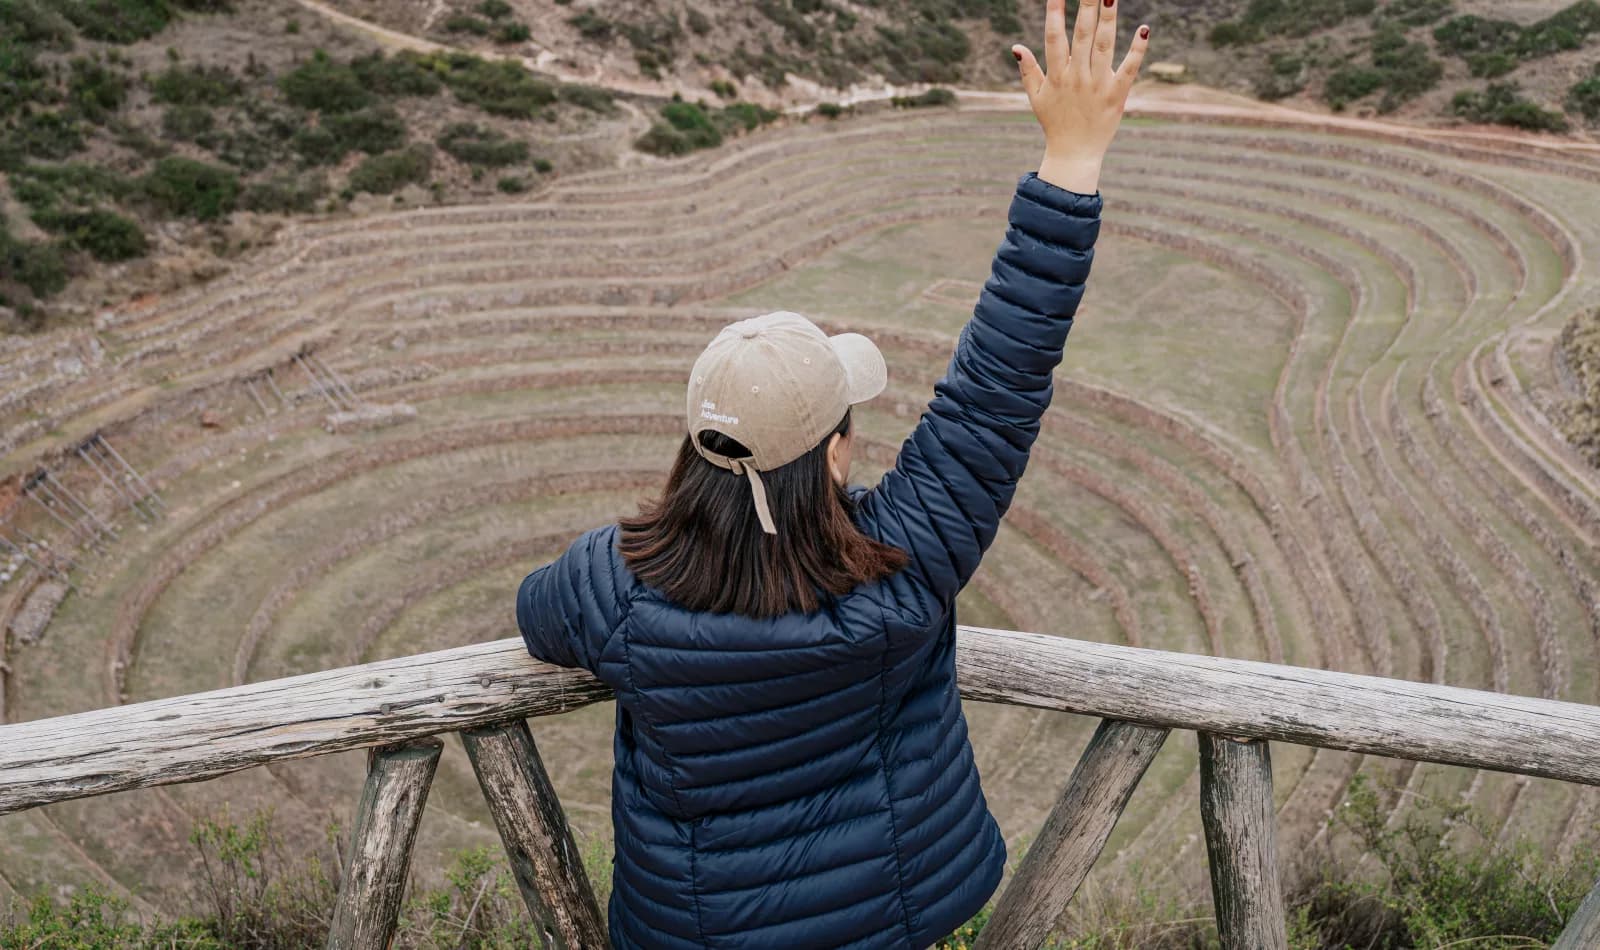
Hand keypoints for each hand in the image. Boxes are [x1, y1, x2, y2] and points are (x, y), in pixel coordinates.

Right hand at [1012, 0, 1148, 193]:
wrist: (1074, 155)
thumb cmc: (1055, 124)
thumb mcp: (1036, 98)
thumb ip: (1028, 71)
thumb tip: (1016, 47)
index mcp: (1056, 75)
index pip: (1054, 36)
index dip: (1055, 12)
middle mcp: (1077, 77)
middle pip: (1082, 34)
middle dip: (1086, 6)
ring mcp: (1098, 85)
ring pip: (1104, 45)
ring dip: (1108, 19)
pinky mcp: (1117, 95)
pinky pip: (1129, 69)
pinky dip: (1138, 50)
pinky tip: (1144, 29)